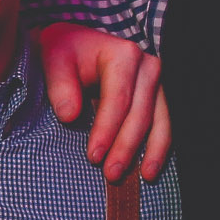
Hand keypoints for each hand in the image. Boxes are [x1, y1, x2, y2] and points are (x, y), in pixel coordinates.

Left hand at [34, 23, 170, 181]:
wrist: (78, 43)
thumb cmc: (66, 51)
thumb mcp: (54, 59)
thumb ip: (60, 85)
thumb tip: (70, 116)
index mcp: (124, 55)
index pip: (118, 100)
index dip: (107, 130)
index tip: (94, 156)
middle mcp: (148, 67)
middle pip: (140, 114)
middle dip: (126, 147)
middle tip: (111, 174)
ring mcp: (158, 82)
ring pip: (160, 122)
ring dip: (152, 152)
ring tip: (144, 177)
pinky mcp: (159, 96)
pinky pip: (164, 125)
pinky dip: (159, 147)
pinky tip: (150, 168)